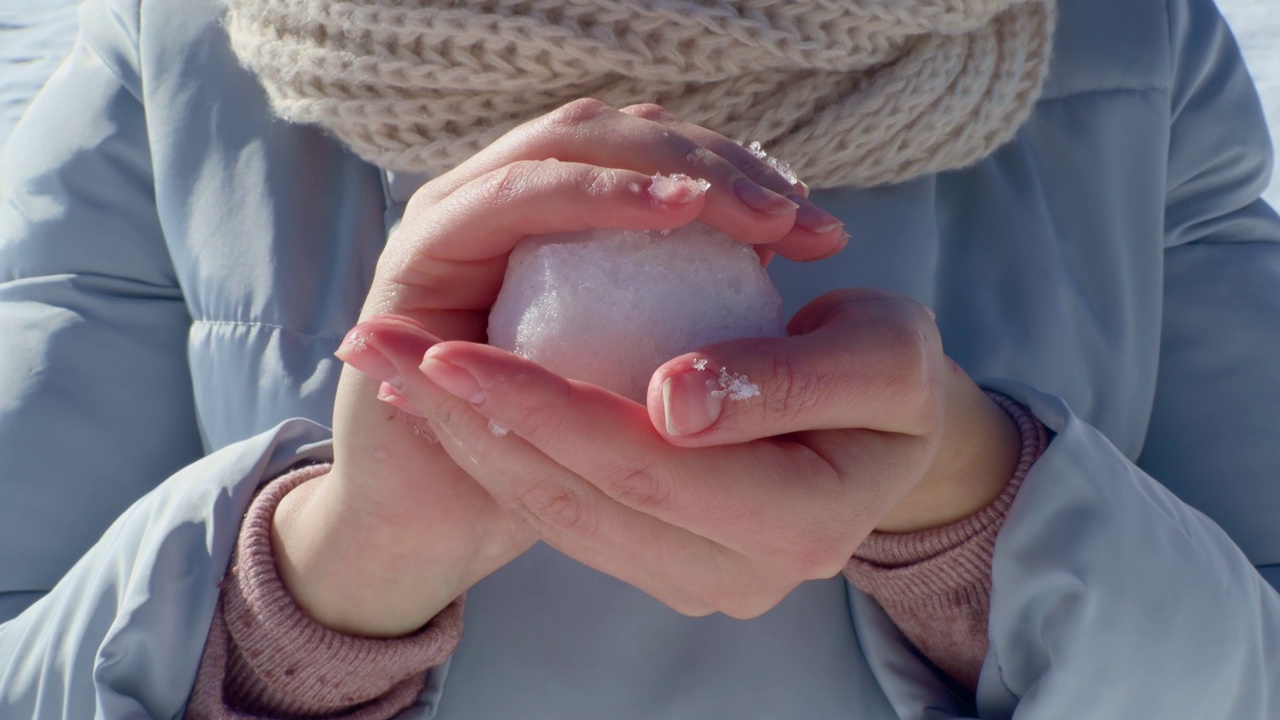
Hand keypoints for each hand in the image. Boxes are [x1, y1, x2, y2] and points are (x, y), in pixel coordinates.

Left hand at [365, 289, 1020, 618]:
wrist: (892, 434)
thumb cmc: (896, 373)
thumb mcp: (883, 355)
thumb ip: (793, 379)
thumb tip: (672, 403)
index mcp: (803, 522)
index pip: (647, 463)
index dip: (543, 407)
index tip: (449, 348)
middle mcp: (740, 573)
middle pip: (580, 498)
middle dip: (471, 425)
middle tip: (382, 353)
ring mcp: (697, 576)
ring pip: (559, 516)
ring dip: (467, 444)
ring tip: (391, 376)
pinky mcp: (665, 559)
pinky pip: (567, 512)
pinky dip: (501, 457)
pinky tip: (447, 408)